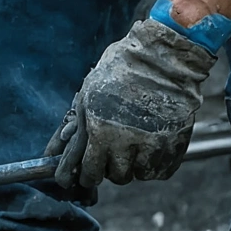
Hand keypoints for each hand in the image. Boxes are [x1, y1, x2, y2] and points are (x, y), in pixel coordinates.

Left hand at [46, 18, 216, 188]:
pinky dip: (157, 164)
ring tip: (135, 147)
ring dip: (136, 166)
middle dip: (112, 168)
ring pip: (141, 174)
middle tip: (114, 153)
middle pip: (117, 176)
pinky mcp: (176, 142)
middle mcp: (128, 142)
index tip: (90, 172)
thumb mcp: (88, 97)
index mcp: (102, 132)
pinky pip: (163, 169)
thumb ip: (76, 131)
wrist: (162, 54)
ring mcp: (155, 143)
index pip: (91, 173)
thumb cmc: (119, 71)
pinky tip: (153, 148)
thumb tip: (54, 154)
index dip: (89, 174)